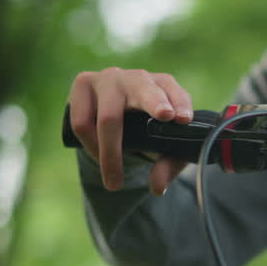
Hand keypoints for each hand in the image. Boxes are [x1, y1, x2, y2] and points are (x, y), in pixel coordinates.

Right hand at [68, 68, 193, 193]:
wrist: (115, 115)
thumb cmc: (146, 129)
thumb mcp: (162, 148)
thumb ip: (167, 166)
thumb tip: (158, 187)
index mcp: (163, 86)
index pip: (173, 90)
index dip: (179, 103)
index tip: (183, 119)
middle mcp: (137, 78)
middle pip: (144, 90)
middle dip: (155, 103)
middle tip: (165, 116)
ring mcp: (109, 78)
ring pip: (109, 115)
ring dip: (110, 152)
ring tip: (113, 180)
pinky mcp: (83, 83)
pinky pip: (82, 121)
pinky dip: (90, 145)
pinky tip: (97, 157)